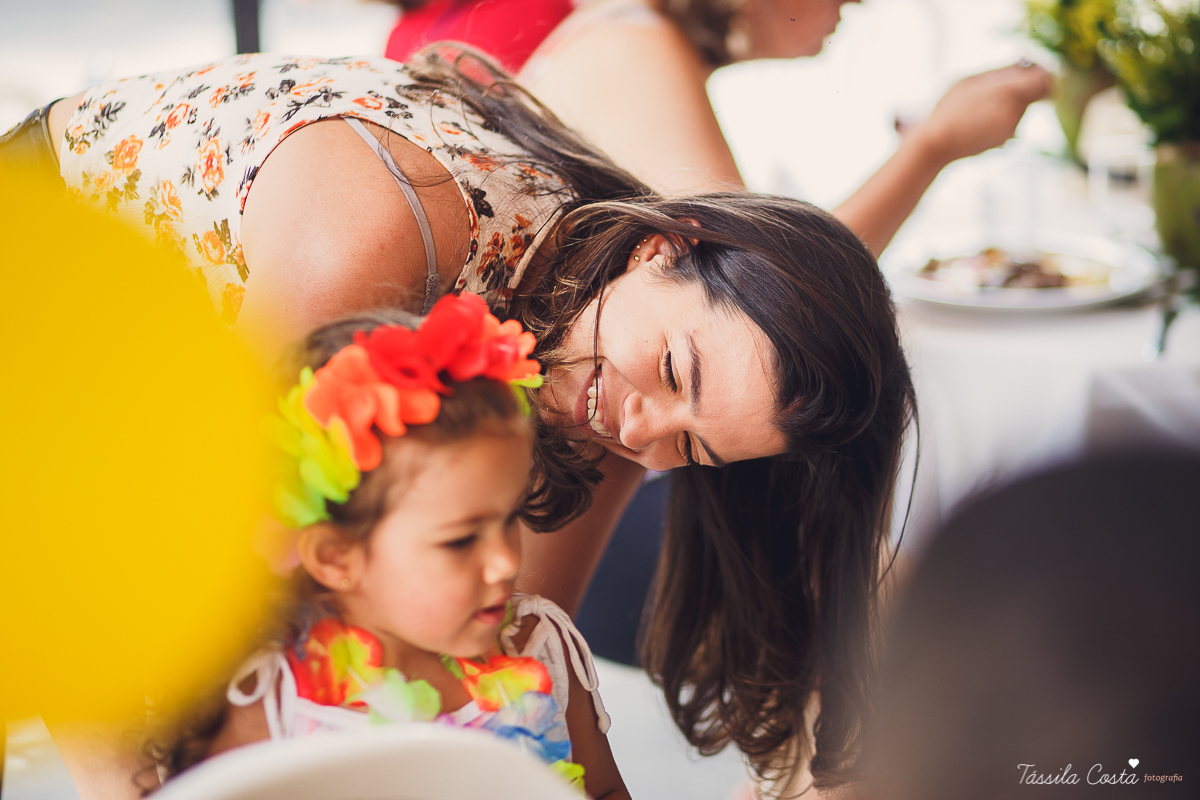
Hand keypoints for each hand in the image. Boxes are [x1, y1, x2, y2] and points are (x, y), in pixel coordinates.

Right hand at [913, 63, 1052, 165]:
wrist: (937, 143)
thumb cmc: (949, 108)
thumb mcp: (971, 81)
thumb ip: (1001, 72)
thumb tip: (1025, 64)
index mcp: (1008, 92)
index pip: (1044, 80)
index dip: (1040, 73)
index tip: (1030, 71)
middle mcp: (1015, 112)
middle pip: (1034, 94)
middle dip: (1021, 89)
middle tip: (997, 89)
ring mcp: (1012, 128)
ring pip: (1022, 108)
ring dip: (1010, 104)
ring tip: (981, 107)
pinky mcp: (1005, 140)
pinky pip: (1012, 122)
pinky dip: (1001, 118)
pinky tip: (979, 120)